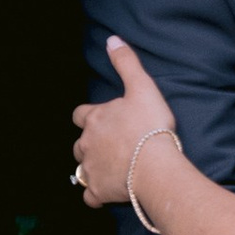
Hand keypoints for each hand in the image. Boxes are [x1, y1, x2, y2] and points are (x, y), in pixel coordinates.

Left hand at [73, 36, 177, 208]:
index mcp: (95, 118)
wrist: (155, 165)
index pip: (80, 115)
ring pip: (81, 169)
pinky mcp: (98, 191)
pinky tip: (105, 192)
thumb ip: (126, 62)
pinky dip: (94, 194)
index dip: (88, 117)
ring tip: (108, 168)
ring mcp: (91, 169)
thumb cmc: (150, 125)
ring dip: (91, 167)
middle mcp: (87, 143)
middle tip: (110, 145)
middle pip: (79, 143)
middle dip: (90, 144)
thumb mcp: (142, 86)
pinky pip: (89, 196)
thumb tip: (112, 39)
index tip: (101, 120)